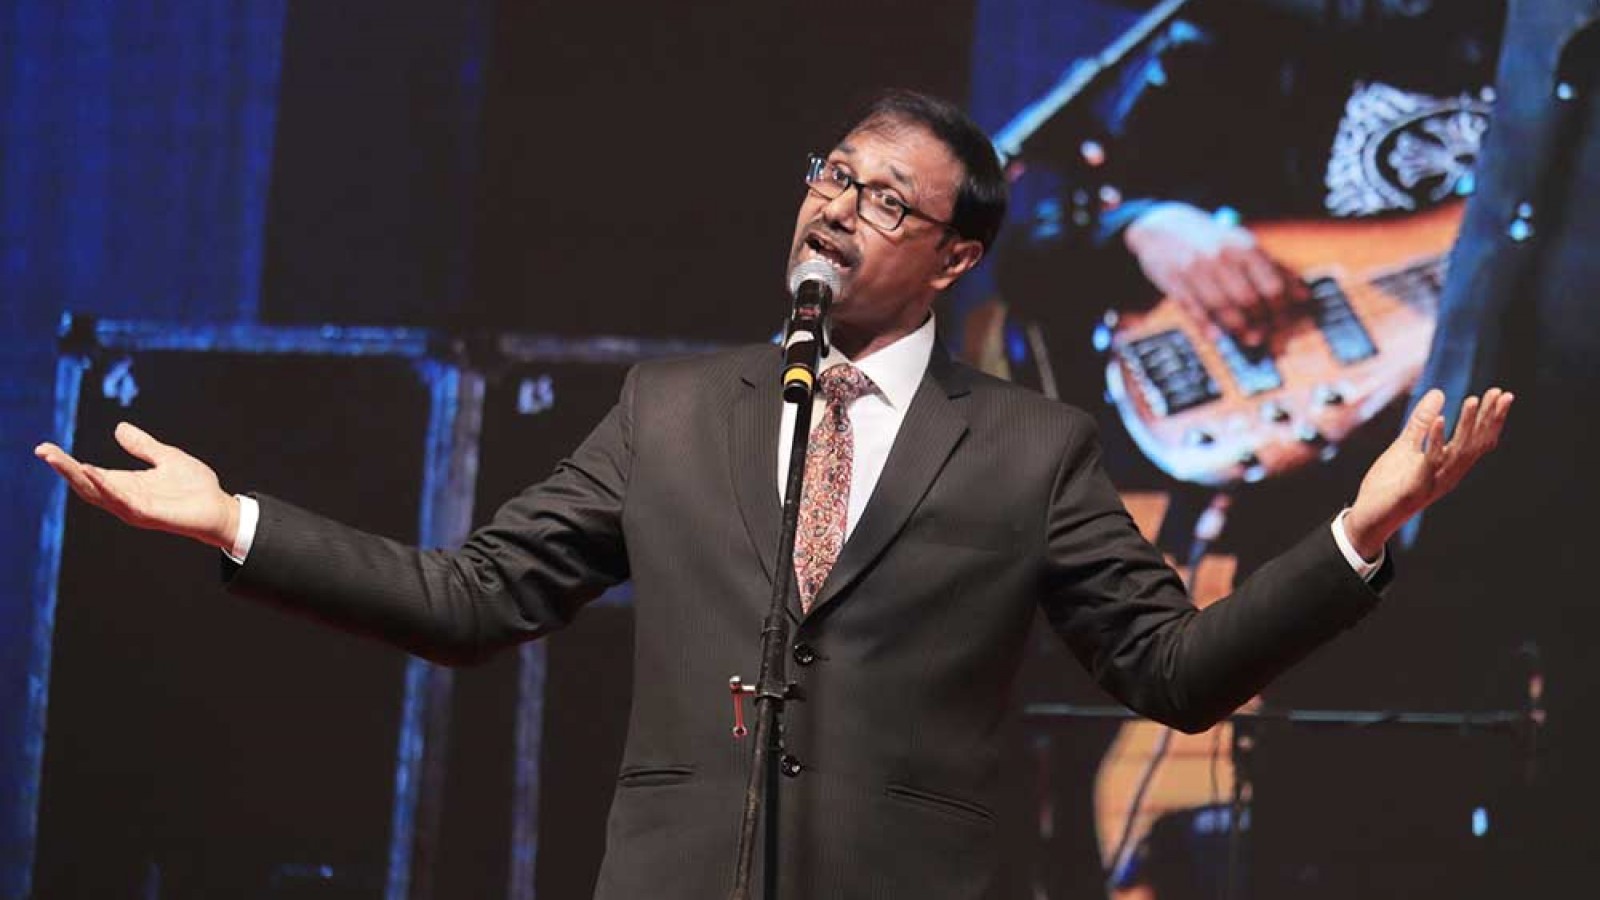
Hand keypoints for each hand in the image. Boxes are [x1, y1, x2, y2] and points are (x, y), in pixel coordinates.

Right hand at [34, 422, 239, 551]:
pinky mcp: (148, 514)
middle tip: (43, 451)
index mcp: (125, 484)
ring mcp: (134, 508)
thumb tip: (119, 428)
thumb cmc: (195, 488)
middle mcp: (124, 498)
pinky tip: (93, 472)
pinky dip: (106, 487)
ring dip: (77, 477)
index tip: (44, 447)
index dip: (66, 463)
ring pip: (97, 494)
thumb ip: (143, 446)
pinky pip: (122, 501)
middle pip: (85, 484)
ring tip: (59, 459)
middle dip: (63, 468)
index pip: (87, 474)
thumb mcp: (166, 458)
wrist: (219, 508)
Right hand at [1123, 202, 1306, 346]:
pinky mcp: (1174, 283)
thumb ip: (1272, 266)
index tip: (1287, 318)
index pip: (1271, 284)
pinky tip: (1217, 336)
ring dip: (1240, 328)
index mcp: (1241, 245)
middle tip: (1268, 333)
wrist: (1161, 225)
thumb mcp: (1241, 242)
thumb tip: (1302, 293)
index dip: (1282, 307)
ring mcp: (1194, 271)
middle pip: (1248, 299)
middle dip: (1262, 321)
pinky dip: (1207, 326)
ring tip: (1251, 338)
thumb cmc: (1208, 237)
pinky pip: (1194, 310)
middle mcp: (1219, 257)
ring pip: (1222, 308)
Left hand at [1345, 388, 1514, 558]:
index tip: (1501, 394)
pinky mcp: (1415, 488)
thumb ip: (1421, 423)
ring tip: (1473, 400)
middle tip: (1500, 394)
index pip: (1477, 440)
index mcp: (1448, 466)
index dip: (1491, 419)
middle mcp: (1448, 475)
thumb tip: (1439, 392)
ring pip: (1458, 452)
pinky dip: (1435, 440)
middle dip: (1488, 419)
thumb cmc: (1388, 485)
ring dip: (1466, 425)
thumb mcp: (1405, 447)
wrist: (1368, 517)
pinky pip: (1429, 461)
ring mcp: (1433, 482)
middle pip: (1475, 445)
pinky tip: (1439, 420)